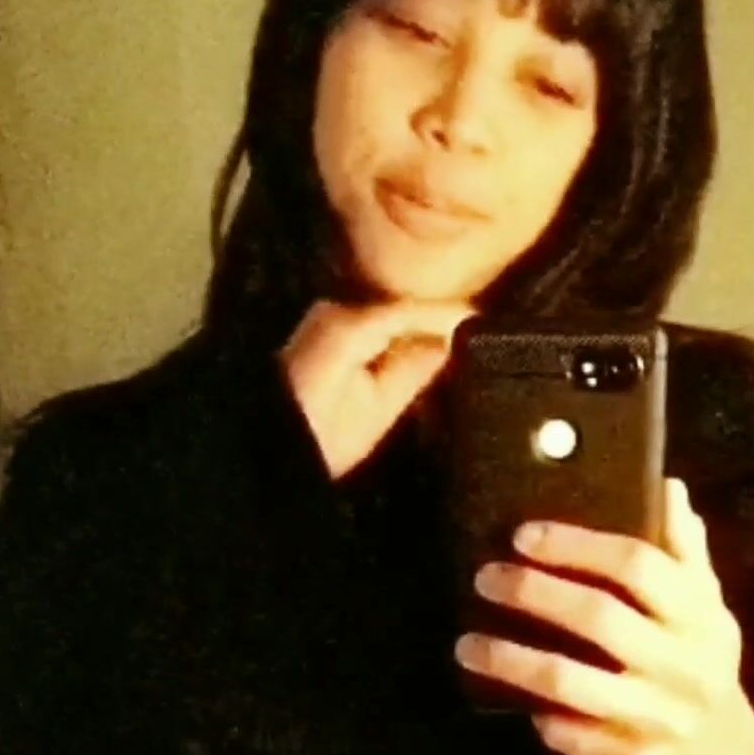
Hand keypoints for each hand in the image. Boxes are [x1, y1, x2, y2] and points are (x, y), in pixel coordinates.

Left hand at [278, 296, 475, 480]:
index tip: (482, 320)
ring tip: (461, 340)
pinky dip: (399, 336)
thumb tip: (452, 342)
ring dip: (420, 327)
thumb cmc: (321, 435)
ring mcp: (327, 319)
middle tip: (480, 330)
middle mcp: (337, 310)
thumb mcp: (375, 409)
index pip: (410, 310)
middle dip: (438, 318)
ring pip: (388, 315)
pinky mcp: (324, 334)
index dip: (448, 315)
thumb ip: (414, 369)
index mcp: (349, 325)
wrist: (271, 448)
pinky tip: (424, 350)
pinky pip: (373, 327)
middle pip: (400, 306)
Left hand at [456, 478, 753, 754]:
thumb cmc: (700, 664)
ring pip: (571, 682)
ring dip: (511, 661)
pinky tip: (514, 702)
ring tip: (467, 645)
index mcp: (699, 615)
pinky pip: (572, 736)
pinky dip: (540, 717)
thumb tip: (665, 485)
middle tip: (485, 578)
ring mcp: (660, 717)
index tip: (524, 535)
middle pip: (599, 618)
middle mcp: (684, 664)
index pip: (638, 565)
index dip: (577, 545)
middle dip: (533, 593)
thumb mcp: (705, 606)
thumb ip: (683, 549)